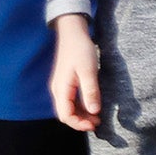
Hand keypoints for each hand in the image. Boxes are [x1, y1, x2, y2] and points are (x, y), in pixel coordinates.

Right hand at [50, 14, 100, 131]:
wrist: (72, 31)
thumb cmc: (80, 49)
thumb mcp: (88, 70)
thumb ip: (90, 91)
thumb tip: (94, 112)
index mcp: (61, 87)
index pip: (66, 115)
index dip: (80, 124)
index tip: (95, 123)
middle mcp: (58, 89)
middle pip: (65, 114)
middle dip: (80, 121)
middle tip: (97, 121)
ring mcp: (60, 85)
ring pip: (67, 108)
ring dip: (81, 115)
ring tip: (96, 115)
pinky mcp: (65, 81)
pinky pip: (70, 100)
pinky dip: (80, 107)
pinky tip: (91, 104)